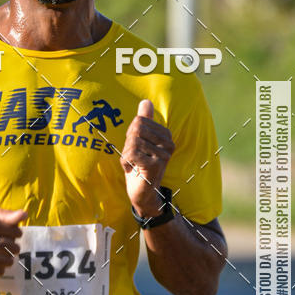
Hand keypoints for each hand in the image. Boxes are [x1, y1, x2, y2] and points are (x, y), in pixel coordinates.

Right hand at [0, 207, 26, 276]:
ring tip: (3, 254)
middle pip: (13, 248)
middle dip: (14, 247)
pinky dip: (0, 268)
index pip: (16, 232)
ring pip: (8, 261)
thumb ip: (6, 214)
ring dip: (8, 258)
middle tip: (9, 245)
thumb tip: (24, 215)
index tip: (13, 234)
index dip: (17, 233)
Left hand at [120, 100, 174, 217]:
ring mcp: (164, 155)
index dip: (130, 135)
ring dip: (126, 155)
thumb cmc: (139, 164)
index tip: (135, 148)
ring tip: (133, 164)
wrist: (142, 192)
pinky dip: (125, 162)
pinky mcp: (156, 166)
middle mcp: (168, 143)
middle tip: (133, 157)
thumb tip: (146, 102)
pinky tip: (132, 170)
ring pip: (133, 142)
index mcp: (165, 135)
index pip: (139, 121)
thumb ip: (143, 121)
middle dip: (128, 144)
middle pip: (136, 129)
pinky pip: (132, 154)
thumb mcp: (139, 140)